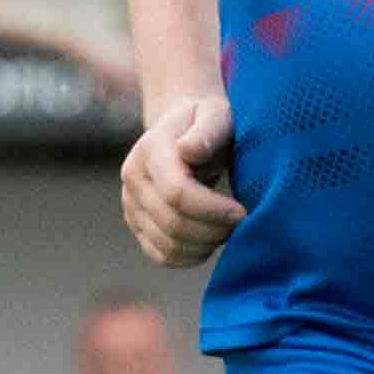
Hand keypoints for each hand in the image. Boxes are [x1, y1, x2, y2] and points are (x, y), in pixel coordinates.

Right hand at [122, 95, 244, 266]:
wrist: (183, 132)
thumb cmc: (208, 123)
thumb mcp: (215, 116)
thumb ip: (207, 130)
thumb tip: (189, 150)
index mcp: (150, 150)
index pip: (177, 193)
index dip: (213, 210)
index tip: (242, 212)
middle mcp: (133, 178)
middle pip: (173, 223)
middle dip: (213, 230)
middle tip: (242, 224)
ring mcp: (130, 204)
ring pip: (167, 244)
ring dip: (205, 246)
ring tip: (228, 230)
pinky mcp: (137, 224)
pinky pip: (161, 255)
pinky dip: (190, 257)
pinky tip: (211, 243)